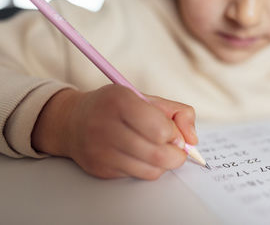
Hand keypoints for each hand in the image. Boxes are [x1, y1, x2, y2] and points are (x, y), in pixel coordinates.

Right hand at [32, 85, 197, 179]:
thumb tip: (192, 140)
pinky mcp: (100, 169)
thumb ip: (178, 112)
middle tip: (175, 148)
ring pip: (151, 170)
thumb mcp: (146, 98)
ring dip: (163, 163)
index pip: (160, 129)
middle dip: (176, 155)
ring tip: (156, 149)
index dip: (175, 134)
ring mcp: (101, 151)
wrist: (73, 121)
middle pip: (158, 154)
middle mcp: (107, 126)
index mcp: (121, 101)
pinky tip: (139, 155)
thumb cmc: (115, 107)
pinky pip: (137, 176)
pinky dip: (146, 168)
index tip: (173, 133)